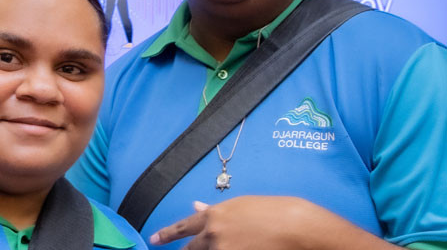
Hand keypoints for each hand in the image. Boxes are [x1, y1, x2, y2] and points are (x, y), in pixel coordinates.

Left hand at [150, 196, 361, 249]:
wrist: (298, 227)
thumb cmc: (274, 212)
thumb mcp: (241, 206)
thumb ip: (215, 210)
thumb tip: (196, 207)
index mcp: (214, 216)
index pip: (182, 227)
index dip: (166, 234)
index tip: (153, 239)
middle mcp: (215, 235)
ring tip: (221, 246)